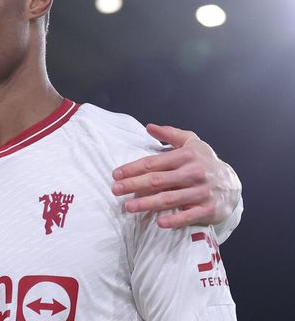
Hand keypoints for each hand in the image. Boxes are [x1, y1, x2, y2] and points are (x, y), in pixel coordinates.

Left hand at [111, 124, 241, 228]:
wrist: (233, 184)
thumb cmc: (205, 162)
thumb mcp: (192, 143)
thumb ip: (170, 134)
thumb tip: (149, 127)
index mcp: (187, 156)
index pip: (153, 162)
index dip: (133, 168)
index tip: (116, 175)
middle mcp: (194, 173)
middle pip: (158, 180)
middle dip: (134, 185)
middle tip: (115, 190)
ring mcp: (201, 192)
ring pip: (169, 199)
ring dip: (146, 203)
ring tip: (128, 207)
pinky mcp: (208, 209)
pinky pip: (188, 216)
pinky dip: (174, 220)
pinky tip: (159, 222)